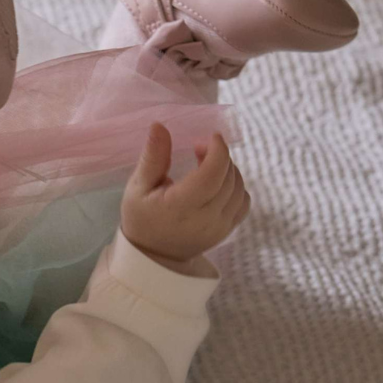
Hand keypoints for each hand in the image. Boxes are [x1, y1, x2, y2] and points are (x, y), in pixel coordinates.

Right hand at [120, 122, 251, 268]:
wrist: (152, 256)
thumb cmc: (142, 218)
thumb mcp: (138, 187)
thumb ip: (153, 157)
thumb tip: (159, 125)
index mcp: (180, 207)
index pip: (213, 173)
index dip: (218, 150)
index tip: (209, 138)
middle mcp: (205, 219)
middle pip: (228, 177)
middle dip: (220, 156)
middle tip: (201, 149)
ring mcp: (219, 227)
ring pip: (239, 188)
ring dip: (228, 170)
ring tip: (208, 167)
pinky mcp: (227, 231)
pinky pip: (243, 202)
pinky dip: (236, 187)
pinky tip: (218, 185)